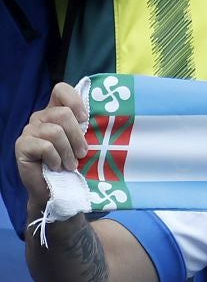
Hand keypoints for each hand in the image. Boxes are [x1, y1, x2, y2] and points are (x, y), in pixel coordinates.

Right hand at [15, 83, 86, 211]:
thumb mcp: (85, 145)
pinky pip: (44, 146)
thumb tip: (110, 117)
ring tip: (71, 165)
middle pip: (63, 114)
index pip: (61, 90)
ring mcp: (29, 131)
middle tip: (82, 154)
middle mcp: (41, 118)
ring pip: (55, 131)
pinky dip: (55, 159)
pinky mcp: (22, 145)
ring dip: (68, 152)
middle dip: (77, 137)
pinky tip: (56, 167)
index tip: (85, 119)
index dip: (74, 100)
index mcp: (56, 112)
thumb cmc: (75, 166)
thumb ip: (89, 129)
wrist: (57, 191)